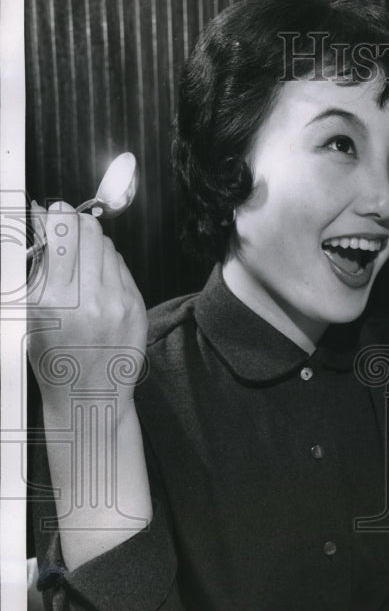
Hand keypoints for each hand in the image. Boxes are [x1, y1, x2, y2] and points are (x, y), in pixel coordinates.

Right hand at [27, 202, 147, 404]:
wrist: (89, 396)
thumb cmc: (55, 358)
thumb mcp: (31, 314)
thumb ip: (39, 267)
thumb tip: (46, 219)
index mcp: (50, 301)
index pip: (60, 231)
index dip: (56, 214)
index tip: (51, 214)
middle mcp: (85, 299)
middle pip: (87, 230)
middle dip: (74, 224)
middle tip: (66, 232)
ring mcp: (115, 302)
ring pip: (106, 245)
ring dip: (91, 244)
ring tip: (80, 264)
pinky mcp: (135, 306)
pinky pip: (121, 266)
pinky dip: (107, 265)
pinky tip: (98, 282)